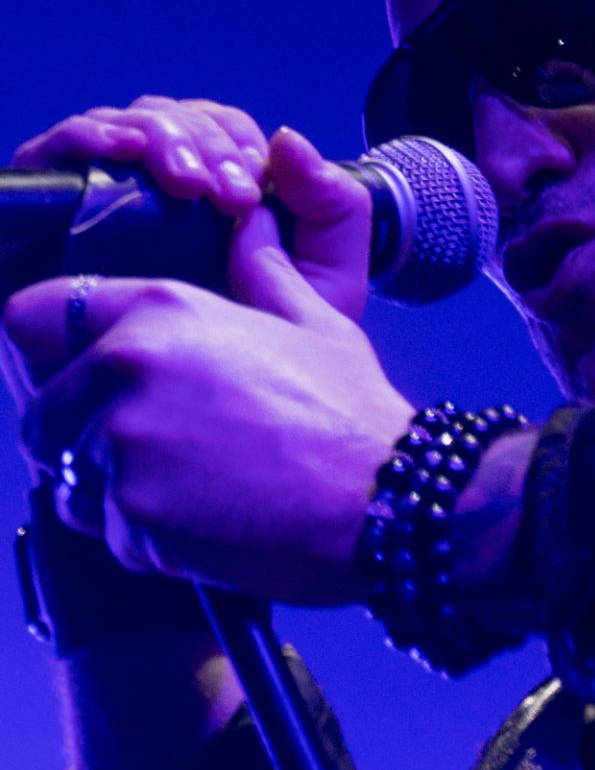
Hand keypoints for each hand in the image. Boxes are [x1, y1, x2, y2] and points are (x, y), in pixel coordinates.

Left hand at [3, 105, 415, 602]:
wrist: (384, 498)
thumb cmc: (354, 414)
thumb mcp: (314, 324)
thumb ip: (263, 274)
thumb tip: (255, 226)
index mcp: (158, 311)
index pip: (30, 319)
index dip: (44, 361)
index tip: (71, 388)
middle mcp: (125, 367)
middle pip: (43, 415)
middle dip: (81, 444)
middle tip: (147, 464)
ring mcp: (124, 443)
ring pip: (74, 482)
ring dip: (116, 498)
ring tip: (193, 499)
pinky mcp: (136, 512)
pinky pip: (114, 535)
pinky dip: (152, 543)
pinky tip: (213, 531)